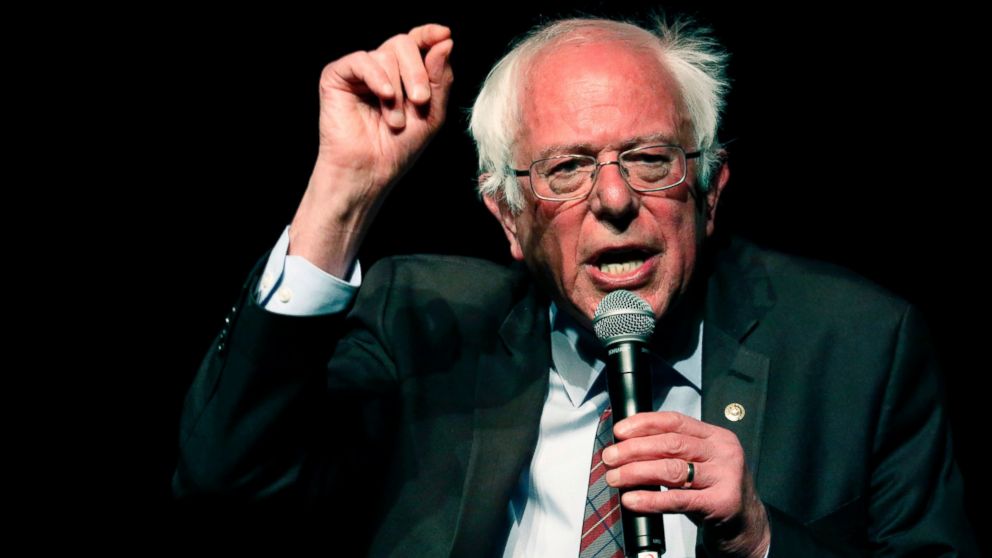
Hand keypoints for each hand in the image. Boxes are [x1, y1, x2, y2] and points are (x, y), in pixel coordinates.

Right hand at [289, 24, 453, 275]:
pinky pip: (361, 60)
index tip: (444, 34)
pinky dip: (377, 77)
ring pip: (385, 54)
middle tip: (421, 101)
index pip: (417, 42)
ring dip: (397, 91)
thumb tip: (444, 40)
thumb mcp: (432, 113)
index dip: (429, 34)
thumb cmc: (399, 148)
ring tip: (395, 121)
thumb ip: (440, 78)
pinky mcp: (337, 76)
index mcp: (404, 74)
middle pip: (403, 44)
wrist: (370, 171)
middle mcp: (381, 69)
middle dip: (417, 72)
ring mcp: (359, 72)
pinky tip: (384, 96)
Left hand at [603, 411, 770, 557]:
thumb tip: (626, 446)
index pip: (675, 421)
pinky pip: (678, 499)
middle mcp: (723, 452)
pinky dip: (650, 499)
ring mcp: (725, 477)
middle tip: (610, 457)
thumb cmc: (714, 491)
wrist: (746, 526)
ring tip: (615, 477)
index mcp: (716, 436)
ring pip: (672, 469)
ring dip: (636, 472)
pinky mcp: (721, 503)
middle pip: (671, 444)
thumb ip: (673, 452)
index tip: (619, 431)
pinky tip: (632, 500)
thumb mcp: (699, 464)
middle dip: (634, 449)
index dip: (644, 423)